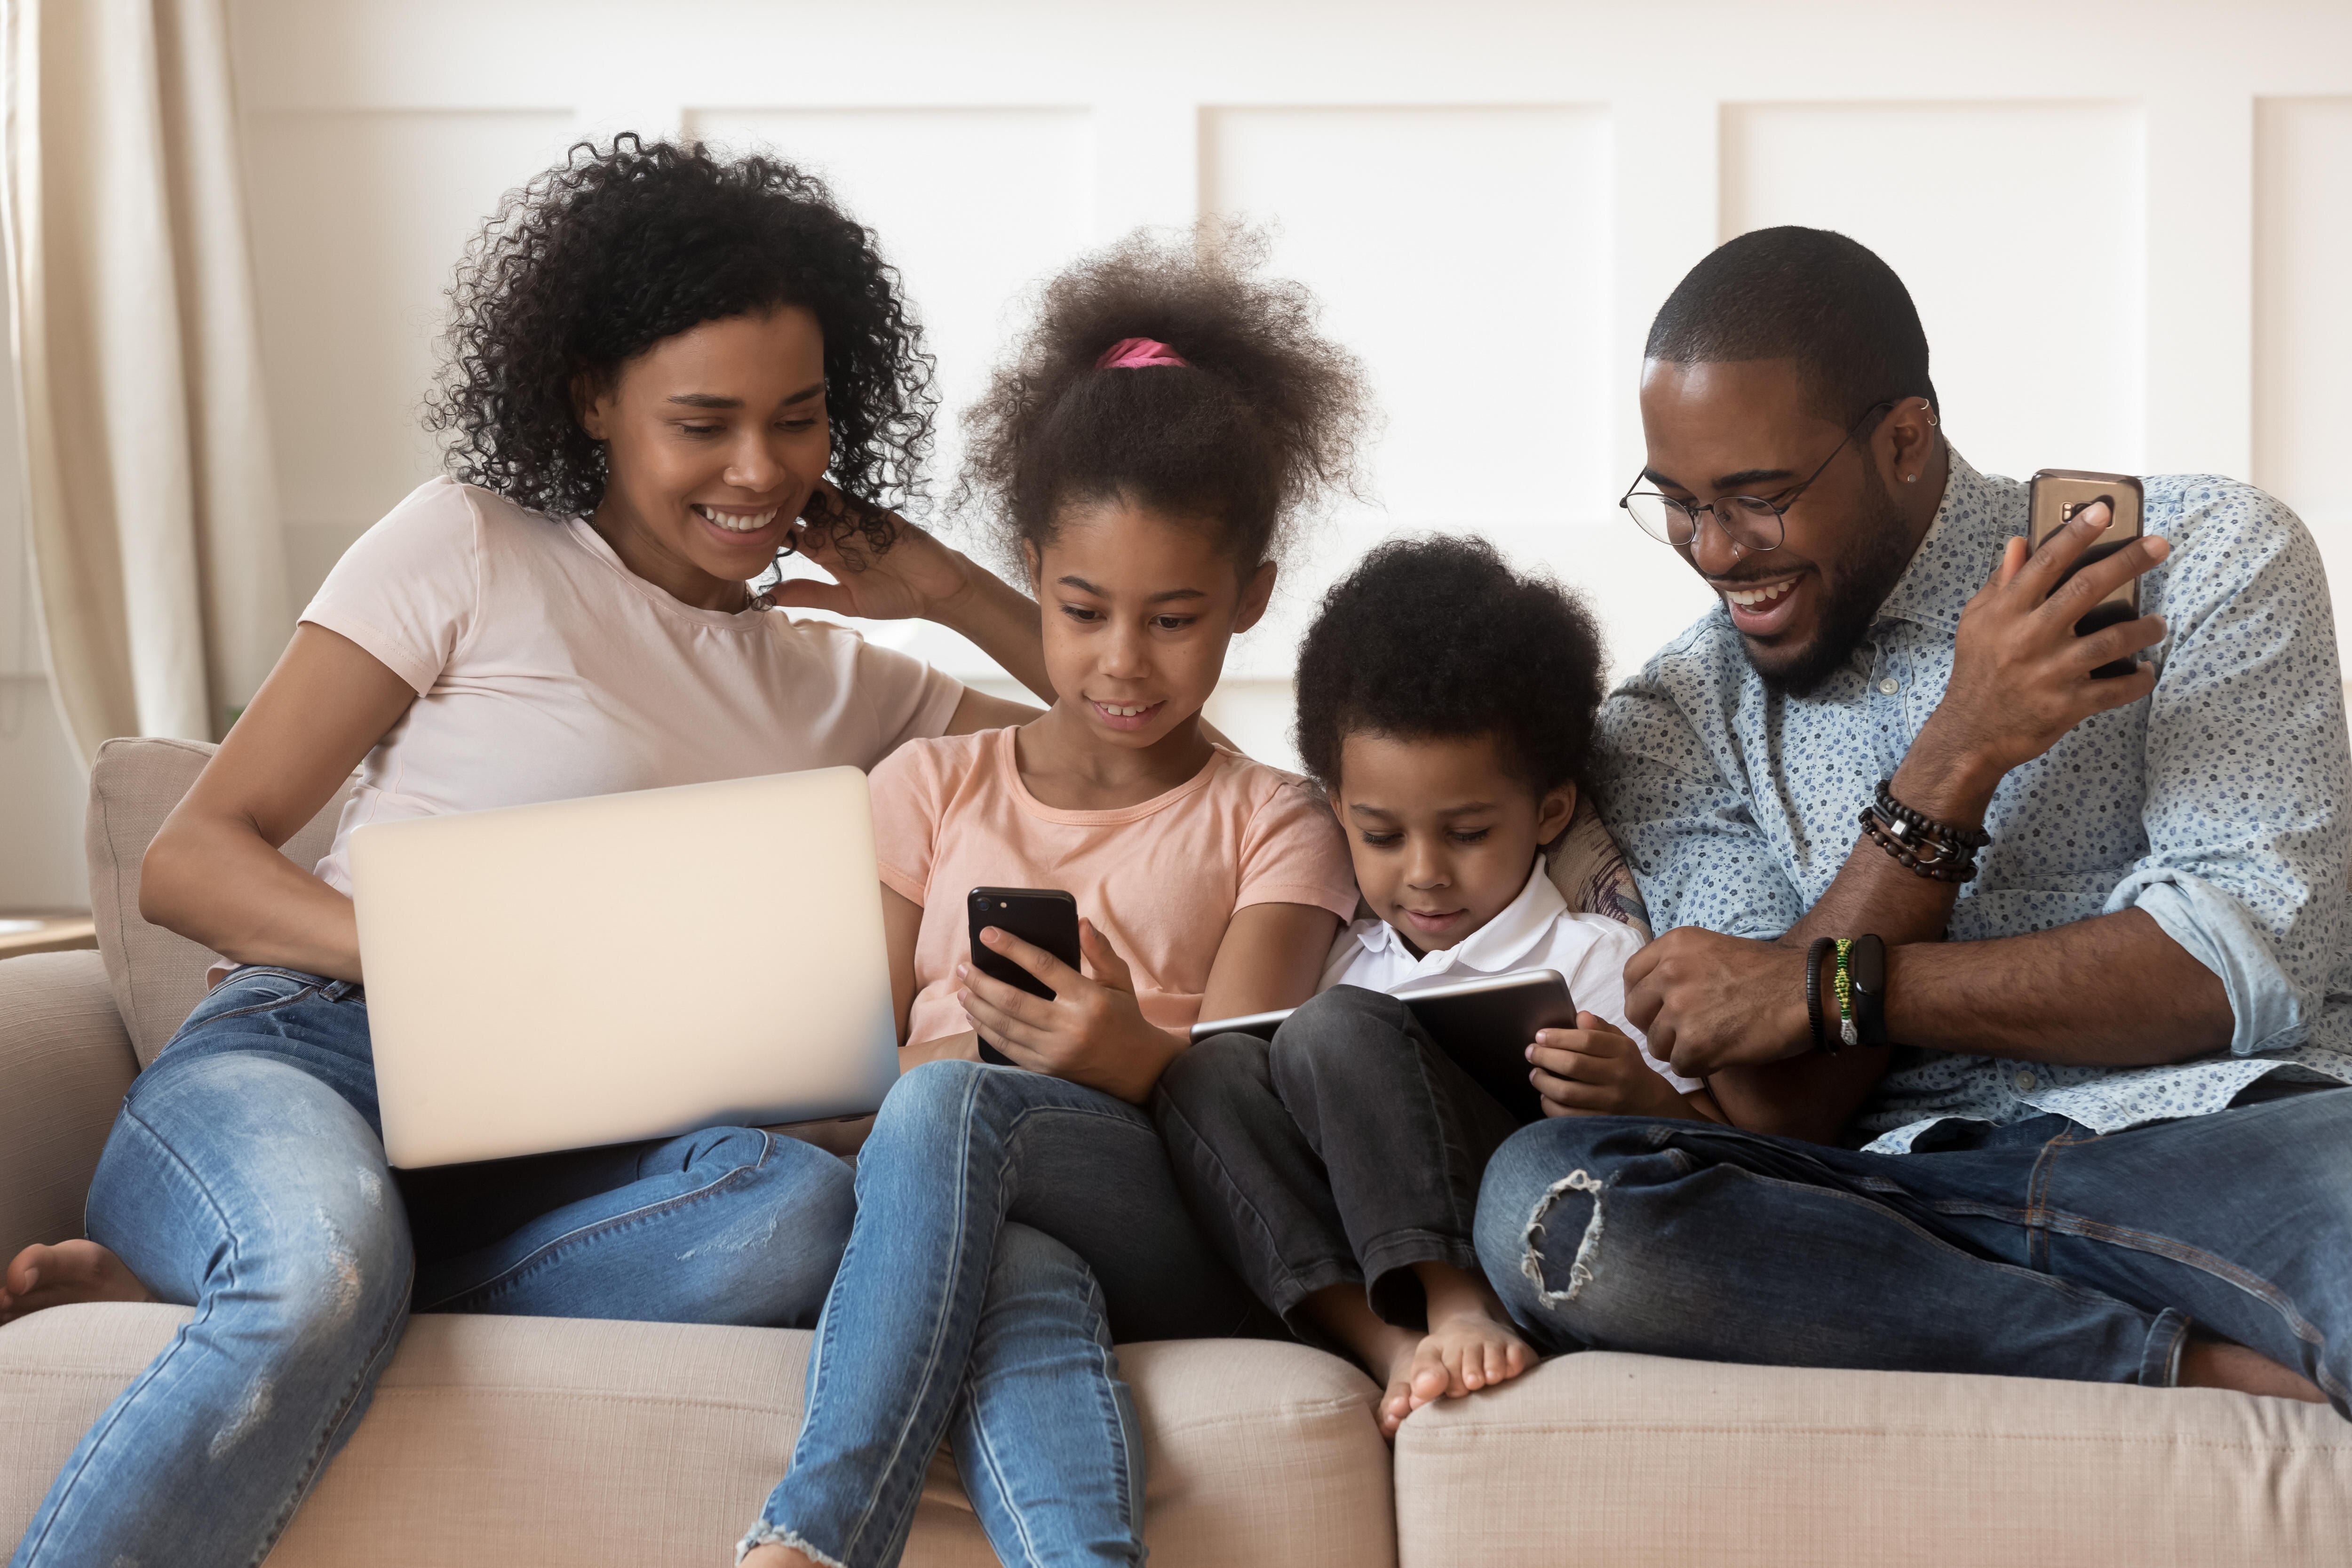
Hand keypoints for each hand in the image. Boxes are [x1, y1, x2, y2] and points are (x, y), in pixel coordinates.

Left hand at [769, 479, 979, 624]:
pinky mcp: (873, 512)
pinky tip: (807, 477)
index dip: (772, 529)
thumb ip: (813, 594)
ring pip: (820, 501)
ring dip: (799, 492)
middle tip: (753, 496)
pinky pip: (847, 496)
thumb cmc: (898, 597)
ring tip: (772, 483)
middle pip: (802, 513)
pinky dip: (829, 488)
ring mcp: (856, 520)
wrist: (938, 586)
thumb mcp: (850, 602)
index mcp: (829, 556)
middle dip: (780, 505)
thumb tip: (771, 596)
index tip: (747, 524)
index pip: (794, 537)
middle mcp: (838, 534)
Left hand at [957, 918, 1183, 1102]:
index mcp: (1089, 999)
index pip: (1043, 965)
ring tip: (963, 990)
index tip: (987, 934)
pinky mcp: (1046, 1069)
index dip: (1012, 947)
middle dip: (982, 982)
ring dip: (978, 1006)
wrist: (1137, 1069)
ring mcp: (1055, 1052)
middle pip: (1013, 1000)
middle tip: (963, 968)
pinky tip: (975, 1016)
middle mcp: (1070, 1027)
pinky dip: (986, 1031)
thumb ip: (1100, 951)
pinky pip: (1007, 1049)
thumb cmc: (1124, 1017)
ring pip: (1004, 1026)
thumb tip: (1081, 922)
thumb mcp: (1120, 980)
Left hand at [1526, 1012, 1696, 1117]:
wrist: (1650, 1104)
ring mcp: (1610, 1102)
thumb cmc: (1627, 1067)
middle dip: (1545, 1057)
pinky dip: (1550, 1105)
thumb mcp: (1620, 1042)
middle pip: (1573, 1065)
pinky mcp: (1601, 1122)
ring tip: (1535, 1073)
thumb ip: (1599, 1028)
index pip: (1587, 1040)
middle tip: (1531, 1052)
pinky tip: (1545, 1095)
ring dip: (1543, 1081)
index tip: (1540, 1036)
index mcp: (1623, 1052)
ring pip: (1567, 1092)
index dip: (1559, 1037)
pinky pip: (1567, 1116)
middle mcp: (1618, 1077)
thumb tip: (1580, 1017)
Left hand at [1622, 926, 1814, 1078]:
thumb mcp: (1714, 949)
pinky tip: (1722, 1055)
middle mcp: (1671, 973)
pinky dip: (1699, 1066)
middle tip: (1684, 1033)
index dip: (1642, 998)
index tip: (1657, 1009)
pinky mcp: (1698, 1043)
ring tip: (1711, 1042)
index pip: (1631, 976)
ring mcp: (1682, 1009)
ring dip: (1680, 1049)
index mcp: (1675, 945)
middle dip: (1656, 1027)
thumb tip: (1654, 993)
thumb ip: (1678, 965)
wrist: (1809, 991)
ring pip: (1656, 1044)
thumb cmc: (1769, 973)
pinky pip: (1680, 1065)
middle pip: (1636, 1012)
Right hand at [1910, 501, 2169, 814]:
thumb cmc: (1977, 671)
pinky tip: (2146, 671)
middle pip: (2086, 590)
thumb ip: (2001, 583)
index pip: (2045, 562)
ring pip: (2110, 641)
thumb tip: (2020, 543)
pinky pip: (2114, 690)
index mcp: (2005, 612)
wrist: (1970, 733)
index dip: (2076, 533)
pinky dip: (2137, 680)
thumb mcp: (1978, 622)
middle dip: (2127, 563)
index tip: (2104, 510)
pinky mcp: (2066, 705)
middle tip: (2158, 546)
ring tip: (2158, 623)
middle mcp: (2028, 637)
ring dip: (2143, 629)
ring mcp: (2049, 673)